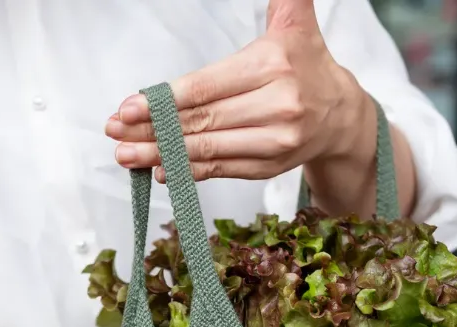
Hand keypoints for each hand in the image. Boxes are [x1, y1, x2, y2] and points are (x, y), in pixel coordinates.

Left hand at [105, 0, 374, 190]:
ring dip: (160, 154)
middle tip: (114, 130)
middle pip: (201, 120)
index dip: (164, 100)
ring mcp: (274, 142)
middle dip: (152, 128)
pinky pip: (221, 169)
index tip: (129, 107)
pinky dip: (187, 171)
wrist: (341, 114)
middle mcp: (277, 107)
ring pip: (207, 149)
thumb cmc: (306, 65)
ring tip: (125, 154)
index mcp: (273, 67)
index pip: (207, 87)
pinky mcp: (268, 167)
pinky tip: (159, 169)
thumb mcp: (295, 23)